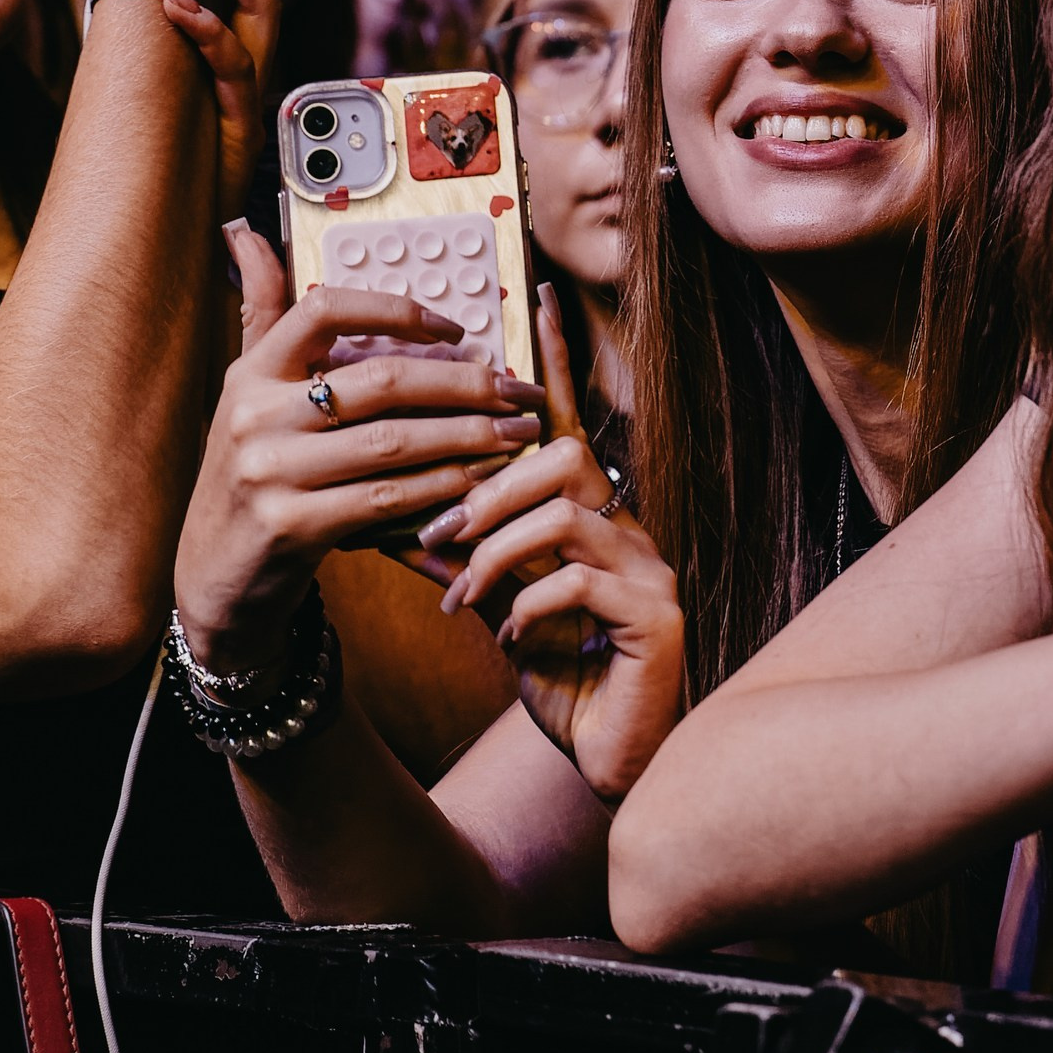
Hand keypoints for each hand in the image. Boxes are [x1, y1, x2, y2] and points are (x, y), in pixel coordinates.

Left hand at [159, 0, 282, 219]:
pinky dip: (207, 30)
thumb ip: (143, 15)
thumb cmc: (169, 150)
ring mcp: (249, 86)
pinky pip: (232, 67)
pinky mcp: (239, 121)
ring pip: (260, 8)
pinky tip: (177, 3)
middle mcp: (251, 55)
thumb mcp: (155, 71)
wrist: (182, 224)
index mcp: (234, 36)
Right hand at [172, 232, 541, 682]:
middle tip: (521, 391)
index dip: (397, 311)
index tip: (456, 328)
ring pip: (395, 441)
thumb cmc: (252, 476)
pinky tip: (482, 480)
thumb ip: (260, 313)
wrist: (214, 576)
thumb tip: (245, 231)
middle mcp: (255, 415)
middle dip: (467, 383)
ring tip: (518, 433)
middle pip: (382, 380)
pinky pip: (388, 497)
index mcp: (251, 372)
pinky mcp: (291, 526)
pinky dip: (443, 486)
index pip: (325, 310)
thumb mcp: (247, 393)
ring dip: (470, 436)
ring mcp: (269, 471)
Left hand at [412, 286, 684, 802]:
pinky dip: (526, 603)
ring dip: (496, 548)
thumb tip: (397, 520)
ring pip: (565, 512)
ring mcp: (649, 570)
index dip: (556, 358)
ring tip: (463, 593)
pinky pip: (578, 580)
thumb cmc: (563, 673)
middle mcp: (629, 528)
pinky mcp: (655, 618)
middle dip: (487, 487)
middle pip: (560, 457)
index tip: (537, 294)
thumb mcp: (499, 606)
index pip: (567, 421)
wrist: (614, 758)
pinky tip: (507, 636)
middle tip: (437, 533)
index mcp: (591, 514)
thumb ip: (462, 558)